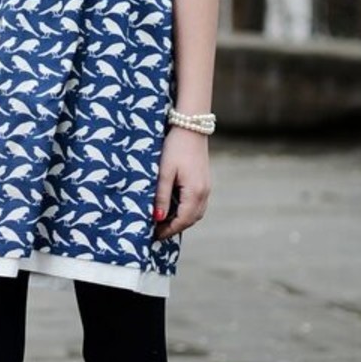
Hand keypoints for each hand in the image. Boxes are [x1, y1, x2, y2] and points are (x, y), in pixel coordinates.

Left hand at [153, 125, 210, 240]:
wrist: (191, 126)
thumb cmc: (174, 148)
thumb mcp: (164, 173)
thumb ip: (161, 197)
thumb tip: (158, 219)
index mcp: (195, 192)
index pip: (183, 220)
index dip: (168, 230)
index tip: (153, 235)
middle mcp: (204, 192)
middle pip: (191, 219)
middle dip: (175, 227)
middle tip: (156, 231)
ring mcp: (206, 187)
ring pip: (195, 213)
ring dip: (181, 220)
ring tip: (163, 222)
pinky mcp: (204, 181)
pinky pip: (197, 203)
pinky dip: (186, 210)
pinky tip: (173, 208)